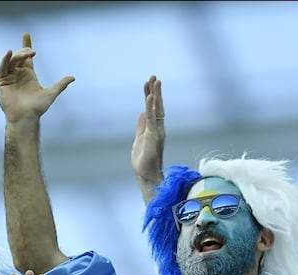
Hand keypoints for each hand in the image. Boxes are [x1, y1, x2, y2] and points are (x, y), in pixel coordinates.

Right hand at [0, 32, 74, 123]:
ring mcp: (9, 78)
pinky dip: (5, 60)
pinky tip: (9, 53)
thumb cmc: (37, 108)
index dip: (26, 45)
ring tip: (27, 54)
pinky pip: (2, 68)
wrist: (26, 117)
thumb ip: (61, 84)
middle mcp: (18, 75)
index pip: (26, 57)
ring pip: (11, 61)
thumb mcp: (51, 93)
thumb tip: (73, 77)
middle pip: (19, 57)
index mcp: (28, 75)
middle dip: (24, 51)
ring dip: (18, 55)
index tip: (26, 34)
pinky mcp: (1, 82)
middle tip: (32, 51)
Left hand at [132, 75, 165, 192]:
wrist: (146, 174)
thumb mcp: (139, 138)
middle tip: (153, 76)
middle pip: (157, 105)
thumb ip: (141, 126)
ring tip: (155, 80)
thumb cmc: (143, 159)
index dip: (150, 95)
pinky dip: (151, 107)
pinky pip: (152, 119)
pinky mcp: (153, 136)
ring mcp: (156, 131)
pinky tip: (149, 98)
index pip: (153, 108)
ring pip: (157, 109)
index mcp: (154, 128)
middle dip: (155, 90)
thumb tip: (142, 113)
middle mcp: (158, 127)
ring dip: (155, 94)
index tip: (148, 83)